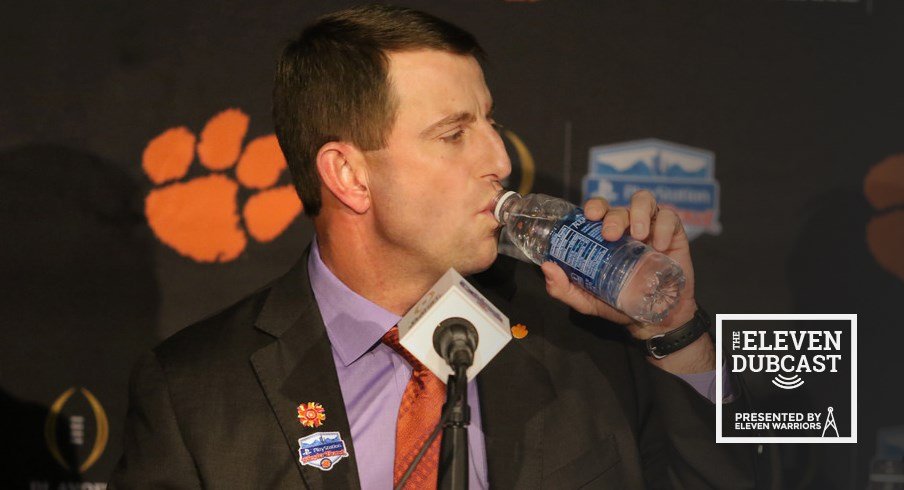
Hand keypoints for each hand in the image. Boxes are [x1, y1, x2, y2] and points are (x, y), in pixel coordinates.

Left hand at [540, 190, 697, 336]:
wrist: (654, 319)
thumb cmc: (619, 303)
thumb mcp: (587, 300)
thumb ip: (564, 288)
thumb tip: (546, 267)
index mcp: (604, 236)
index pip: (597, 210)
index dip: (593, 206)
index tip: (589, 215)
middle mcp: (626, 226)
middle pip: (617, 207)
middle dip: (613, 216)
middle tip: (610, 234)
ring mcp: (650, 227)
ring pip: (643, 200)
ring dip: (638, 213)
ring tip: (638, 236)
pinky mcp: (673, 233)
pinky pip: (669, 217)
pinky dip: (663, 226)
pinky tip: (660, 246)